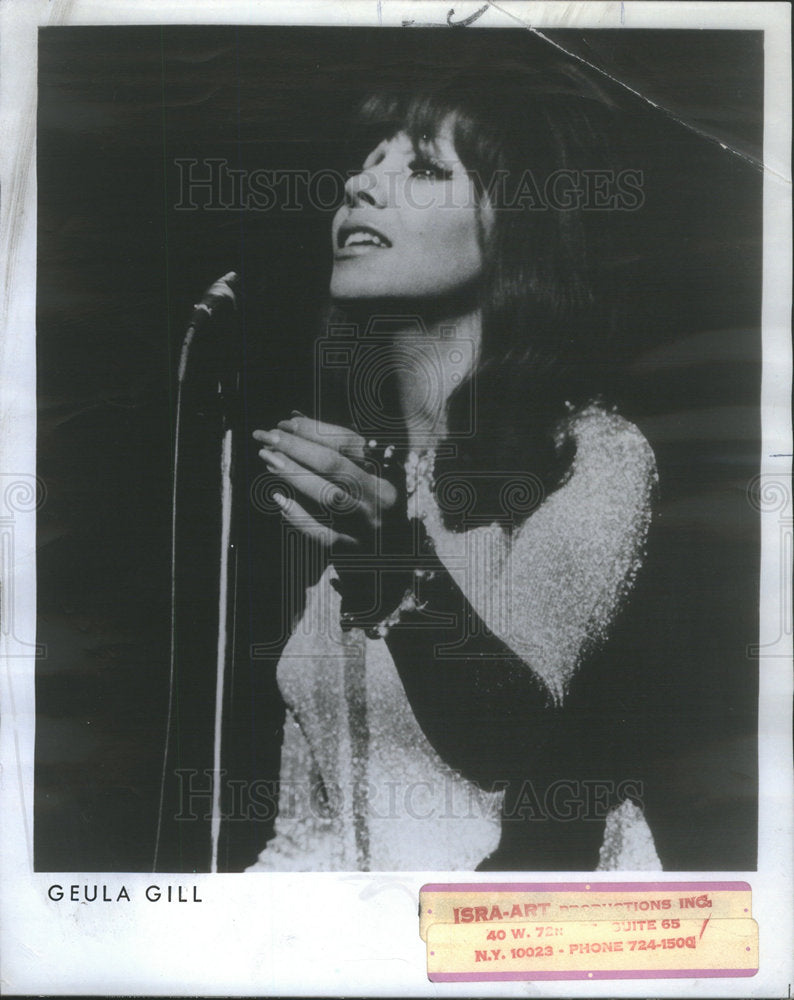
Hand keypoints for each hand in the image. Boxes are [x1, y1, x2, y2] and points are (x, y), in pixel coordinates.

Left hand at [253, 414, 403, 552]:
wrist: (395, 554)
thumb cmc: (374, 501)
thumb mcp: (366, 469)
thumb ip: (333, 444)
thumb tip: (295, 416)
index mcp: (388, 470)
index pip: (348, 442)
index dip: (314, 430)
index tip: (285, 423)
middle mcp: (380, 496)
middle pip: (334, 465)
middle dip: (296, 447)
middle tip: (267, 436)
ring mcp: (367, 524)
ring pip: (327, 496)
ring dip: (293, 475)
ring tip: (269, 459)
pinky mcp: (352, 549)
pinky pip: (320, 532)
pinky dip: (297, 514)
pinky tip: (278, 499)